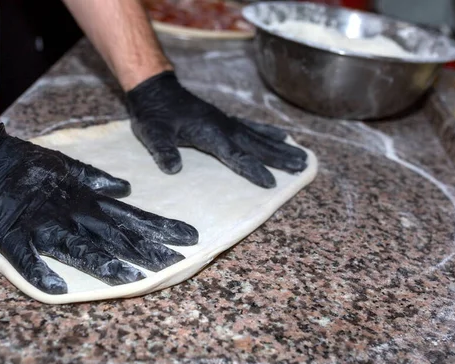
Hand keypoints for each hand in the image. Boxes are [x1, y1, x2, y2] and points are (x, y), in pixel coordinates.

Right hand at [0, 125, 197, 294]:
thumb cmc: (25, 164)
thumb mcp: (66, 168)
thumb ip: (96, 181)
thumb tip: (126, 189)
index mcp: (85, 200)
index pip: (130, 216)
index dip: (160, 228)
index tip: (189, 238)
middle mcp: (70, 213)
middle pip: (113, 234)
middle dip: (145, 250)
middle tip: (176, 264)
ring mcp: (41, 224)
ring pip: (78, 247)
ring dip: (104, 264)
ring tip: (131, 280)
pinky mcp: (12, 234)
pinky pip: (26, 257)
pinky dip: (40, 272)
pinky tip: (58, 289)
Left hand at [126, 71, 307, 187]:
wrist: (154, 90)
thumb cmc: (153, 115)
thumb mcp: (152, 134)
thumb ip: (162, 151)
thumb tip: (172, 168)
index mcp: (210, 133)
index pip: (236, 155)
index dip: (253, 170)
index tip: (271, 183)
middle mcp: (223, 126)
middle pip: (256, 145)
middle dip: (279, 157)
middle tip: (303, 166)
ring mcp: (225, 122)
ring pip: (257, 136)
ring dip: (279, 147)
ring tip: (301, 156)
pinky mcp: (223, 119)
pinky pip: (250, 127)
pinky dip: (266, 133)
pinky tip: (280, 135)